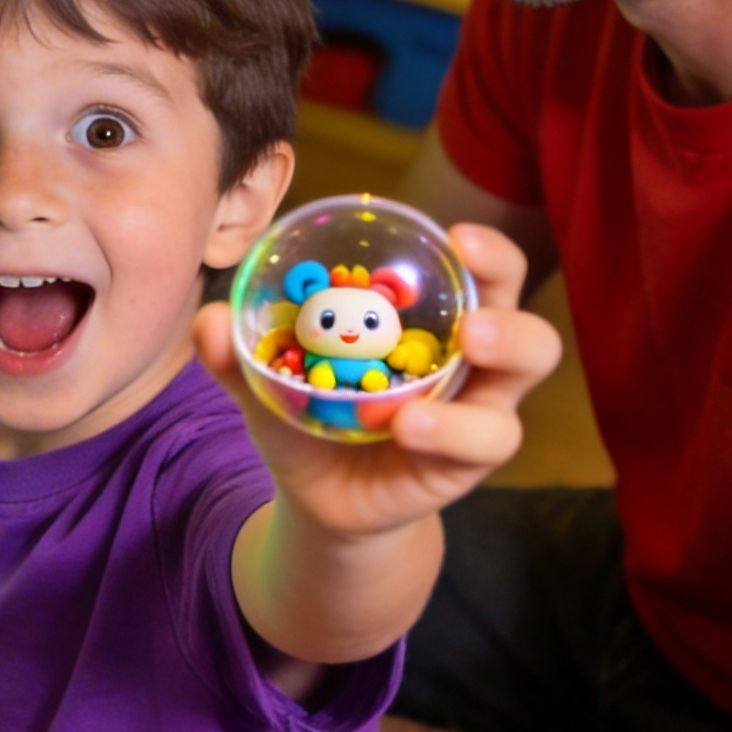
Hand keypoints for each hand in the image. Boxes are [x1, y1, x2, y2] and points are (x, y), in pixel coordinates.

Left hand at [197, 223, 560, 537]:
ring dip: (505, 350)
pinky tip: (410, 425)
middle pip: (520, 307)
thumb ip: (239, 353)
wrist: (319, 498)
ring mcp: (478, 408)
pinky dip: (448, 428)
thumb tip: (208, 319)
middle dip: (506, 288)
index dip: (484, 248)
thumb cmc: (310, 416)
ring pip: (523, 371)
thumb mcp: (270, 381)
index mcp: (434, 320)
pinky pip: (482, 438)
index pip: (481, 269)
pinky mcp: (469, 460)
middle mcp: (472, 359)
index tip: (455, 233)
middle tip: (474, 285)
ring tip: (472, 344)